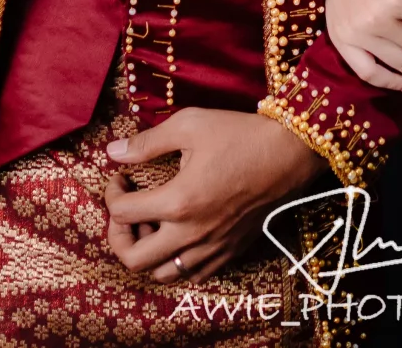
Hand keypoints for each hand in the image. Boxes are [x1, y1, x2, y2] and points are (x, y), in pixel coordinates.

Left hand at [103, 108, 327, 282]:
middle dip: (118, 235)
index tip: (121, 177)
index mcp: (178, 202)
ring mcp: (212, 248)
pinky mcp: (230, 252)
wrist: (290, 153)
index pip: (121, 214)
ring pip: (162, 274)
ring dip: (148, 252)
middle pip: (133, 259)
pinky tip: (181, 235)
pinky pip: (193, 275)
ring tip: (154, 224)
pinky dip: (177, 262)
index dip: (111, 193)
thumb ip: (147, 142)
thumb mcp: (190, 125)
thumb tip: (113, 152)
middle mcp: (191, 234)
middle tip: (127, 211)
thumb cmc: (240, 134)